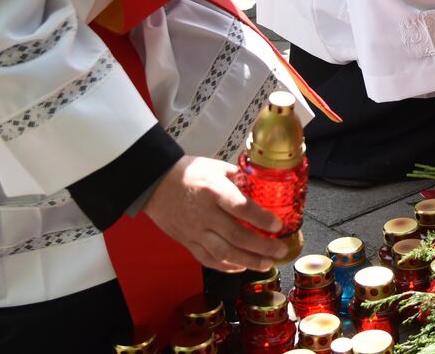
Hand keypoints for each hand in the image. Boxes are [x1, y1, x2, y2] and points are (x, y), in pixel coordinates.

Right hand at [142, 155, 287, 272]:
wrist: (155, 183)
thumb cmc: (188, 172)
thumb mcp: (216, 167)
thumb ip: (239, 178)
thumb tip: (261, 187)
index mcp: (213, 191)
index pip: (241, 208)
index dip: (261, 219)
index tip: (278, 226)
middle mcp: (205, 214)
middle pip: (236, 236)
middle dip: (261, 247)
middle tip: (280, 250)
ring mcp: (195, 231)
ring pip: (224, 253)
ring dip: (248, 261)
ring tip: (266, 263)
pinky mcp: (187, 242)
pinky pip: (208, 259)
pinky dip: (227, 266)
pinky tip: (242, 266)